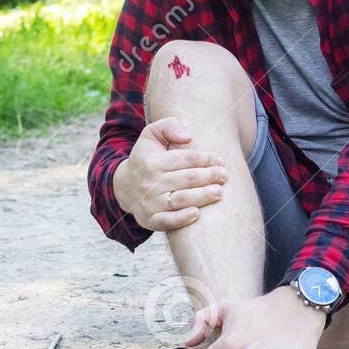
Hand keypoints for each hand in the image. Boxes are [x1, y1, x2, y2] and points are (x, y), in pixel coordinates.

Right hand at [113, 117, 228, 232]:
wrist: (124, 186)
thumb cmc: (146, 158)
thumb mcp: (151, 135)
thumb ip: (169, 126)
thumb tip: (188, 136)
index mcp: (152, 162)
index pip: (184, 159)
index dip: (205, 159)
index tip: (219, 160)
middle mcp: (150, 183)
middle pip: (187, 179)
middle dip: (209, 176)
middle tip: (224, 176)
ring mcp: (150, 203)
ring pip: (181, 200)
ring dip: (203, 196)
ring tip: (219, 192)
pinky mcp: (149, 220)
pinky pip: (166, 221)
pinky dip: (182, 219)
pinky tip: (197, 213)